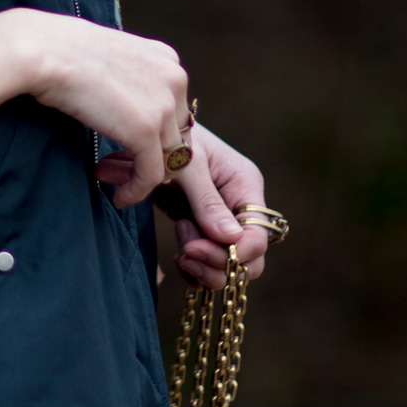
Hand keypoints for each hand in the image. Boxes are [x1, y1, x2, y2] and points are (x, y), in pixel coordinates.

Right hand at [20, 14, 207, 213]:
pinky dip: (137, 191)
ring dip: (144, 177)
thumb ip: (129, 79)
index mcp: (167, 59)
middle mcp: (175, 79)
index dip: (157, 135)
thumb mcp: (110, 58)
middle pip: (179, 135)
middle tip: (124, 172)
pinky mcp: (146, 130)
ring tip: (119, 185)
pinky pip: (151, 175)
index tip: (133, 151)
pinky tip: (120, 197)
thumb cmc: (61, 50)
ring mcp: (163, 105)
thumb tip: (125, 106)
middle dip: (155, 158)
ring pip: (170, 158)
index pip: (176, 110)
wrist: (44, 51)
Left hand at [165, 125, 272, 287]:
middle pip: (250, 259)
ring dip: (203, 266)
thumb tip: (231, 239)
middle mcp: (241, 208)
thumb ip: (207, 201)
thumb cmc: (170, 139)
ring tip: (180, 246)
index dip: (234, 254)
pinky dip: (194, 269)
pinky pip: (209, 264)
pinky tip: (179, 257)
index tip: (194, 248)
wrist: (148, 137)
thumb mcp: (187, 164)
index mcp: (246, 187)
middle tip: (185, 251)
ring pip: (229, 267)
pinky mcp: (205, 231)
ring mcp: (224, 222)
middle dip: (217, 265)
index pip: (258, 236)